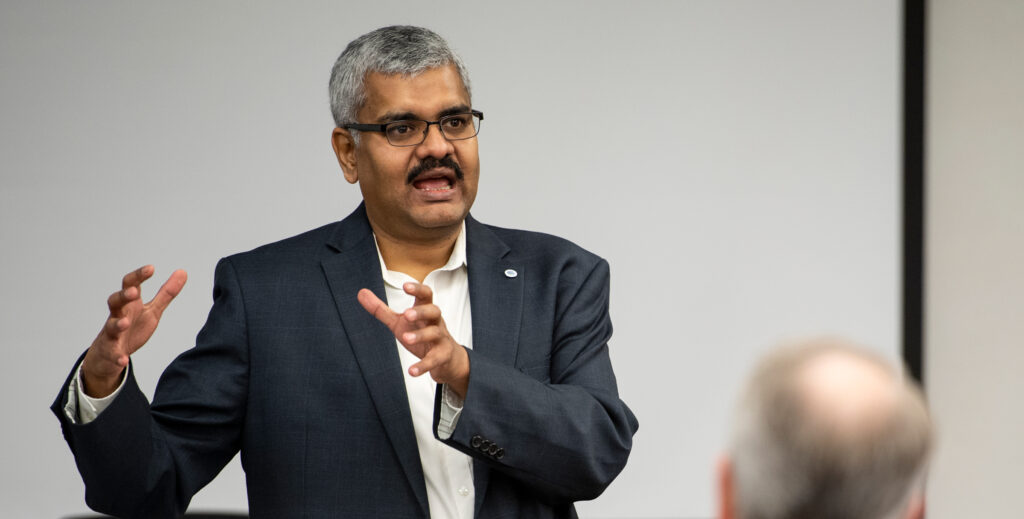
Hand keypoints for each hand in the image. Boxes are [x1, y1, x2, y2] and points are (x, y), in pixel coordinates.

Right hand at [81, 265, 186, 397]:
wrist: (110, 354)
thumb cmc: (132, 327)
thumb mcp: (152, 310)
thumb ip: (166, 293)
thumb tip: (183, 272)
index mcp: (129, 304)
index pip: (130, 285)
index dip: (138, 276)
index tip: (151, 268)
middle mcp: (117, 316)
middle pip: (115, 301)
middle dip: (123, 296)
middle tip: (133, 292)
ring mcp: (112, 334)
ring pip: (110, 326)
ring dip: (117, 323)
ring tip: (125, 322)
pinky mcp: (111, 352)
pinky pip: (112, 354)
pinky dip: (117, 356)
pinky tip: (123, 359)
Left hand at [357, 283, 469, 397]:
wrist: (446, 358)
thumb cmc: (421, 333)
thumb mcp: (399, 322)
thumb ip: (380, 309)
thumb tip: (361, 293)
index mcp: (425, 310)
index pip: (426, 295)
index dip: (417, 289)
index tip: (405, 286)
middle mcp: (435, 322)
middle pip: (434, 311)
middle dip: (421, 312)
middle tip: (407, 314)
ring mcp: (441, 339)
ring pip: (434, 333)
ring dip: (421, 335)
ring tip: (406, 338)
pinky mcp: (442, 356)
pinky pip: (434, 359)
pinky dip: (423, 365)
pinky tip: (412, 371)